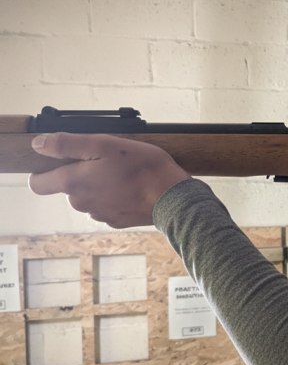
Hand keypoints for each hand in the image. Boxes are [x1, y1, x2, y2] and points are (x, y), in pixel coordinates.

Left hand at [28, 133, 190, 228]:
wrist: (172, 199)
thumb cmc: (142, 168)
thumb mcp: (105, 144)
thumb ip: (68, 144)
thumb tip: (38, 144)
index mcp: (73, 183)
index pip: (38, 184)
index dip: (43, 172)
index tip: (60, 162)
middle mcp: (81, 202)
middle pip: (69, 188)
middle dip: (81, 175)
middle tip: (106, 161)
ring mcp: (100, 214)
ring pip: (90, 197)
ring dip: (100, 186)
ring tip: (123, 174)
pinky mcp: (117, 221)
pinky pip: (108, 207)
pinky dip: (115, 197)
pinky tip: (131, 188)